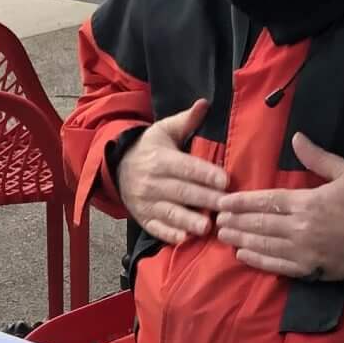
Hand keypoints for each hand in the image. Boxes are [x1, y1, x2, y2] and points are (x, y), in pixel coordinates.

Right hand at [114, 100, 229, 245]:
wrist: (117, 167)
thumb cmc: (150, 148)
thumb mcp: (164, 130)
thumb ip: (186, 120)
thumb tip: (204, 103)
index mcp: (160, 159)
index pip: (186, 167)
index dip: (206, 174)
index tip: (225, 180)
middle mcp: (152, 181)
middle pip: (182, 191)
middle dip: (205, 199)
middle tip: (226, 206)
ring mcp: (146, 202)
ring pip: (170, 212)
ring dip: (188, 220)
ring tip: (206, 226)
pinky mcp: (143, 218)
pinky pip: (156, 228)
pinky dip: (169, 234)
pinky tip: (184, 238)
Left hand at [215, 132, 343, 281]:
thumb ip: (318, 158)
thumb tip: (296, 138)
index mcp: (307, 202)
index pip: (266, 201)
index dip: (242, 202)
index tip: (224, 202)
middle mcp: (299, 227)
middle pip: (259, 224)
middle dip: (236, 221)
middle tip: (216, 220)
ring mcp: (303, 251)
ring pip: (264, 245)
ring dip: (241, 239)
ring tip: (223, 236)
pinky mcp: (310, 269)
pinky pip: (277, 265)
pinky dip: (258, 260)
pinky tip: (243, 256)